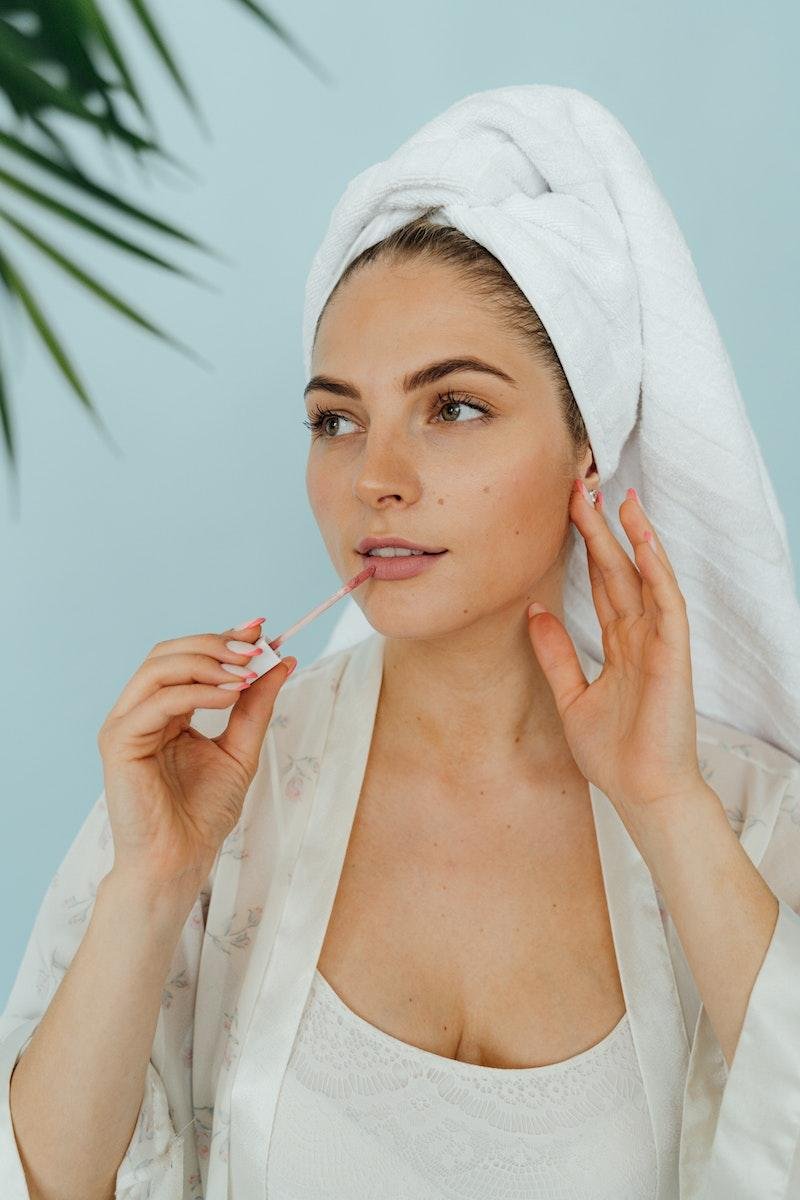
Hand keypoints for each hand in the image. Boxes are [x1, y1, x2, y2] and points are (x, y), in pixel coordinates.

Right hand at [97, 620, 295, 889]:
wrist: (180, 859)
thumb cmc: (202, 813)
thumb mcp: (241, 749)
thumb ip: (256, 705)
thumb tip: (283, 660)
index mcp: (164, 710)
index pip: (188, 658)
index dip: (224, 638)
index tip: (262, 629)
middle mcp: (140, 711)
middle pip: (169, 653)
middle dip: (216, 644)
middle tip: (257, 647)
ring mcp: (125, 724)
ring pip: (158, 667)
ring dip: (207, 661)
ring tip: (246, 670)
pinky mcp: (119, 742)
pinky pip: (158, 701)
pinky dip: (197, 691)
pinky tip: (230, 694)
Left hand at [526, 479, 703, 813]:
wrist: (642, 793)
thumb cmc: (614, 754)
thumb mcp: (570, 696)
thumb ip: (555, 653)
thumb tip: (533, 612)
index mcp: (618, 645)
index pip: (601, 584)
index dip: (586, 548)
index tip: (566, 512)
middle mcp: (640, 637)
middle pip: (618, 572)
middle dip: (600, 531)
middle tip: (581, 489)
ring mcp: (659, 643)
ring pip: (647, 578)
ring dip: (634, 538)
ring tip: (619, 499)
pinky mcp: (674, 655)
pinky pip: (667, 605)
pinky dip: (657, 572)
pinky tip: (644, 542)